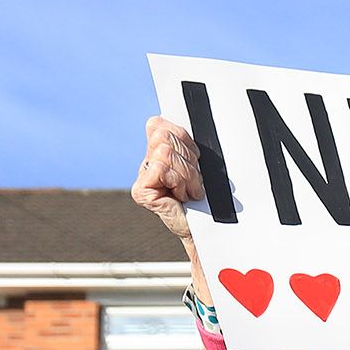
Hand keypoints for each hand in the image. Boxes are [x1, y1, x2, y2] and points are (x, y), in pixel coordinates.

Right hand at [133, 116, 204, 244]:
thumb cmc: (207, 197)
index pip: (158, 124)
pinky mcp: (141, 191)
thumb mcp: (200, 162)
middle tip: (194, 179)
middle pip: (163, 135)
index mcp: (158, 150)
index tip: (195, 157)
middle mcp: (147, 162)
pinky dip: (178, 182)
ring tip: (190, 191)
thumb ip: (186, 141)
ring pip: (165, 152)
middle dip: (187, 158)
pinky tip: (181, 197)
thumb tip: (178, 121)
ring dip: (186, 174)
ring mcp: (141, 177)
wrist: (208, 228)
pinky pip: (162, 169)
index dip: (182, 137)